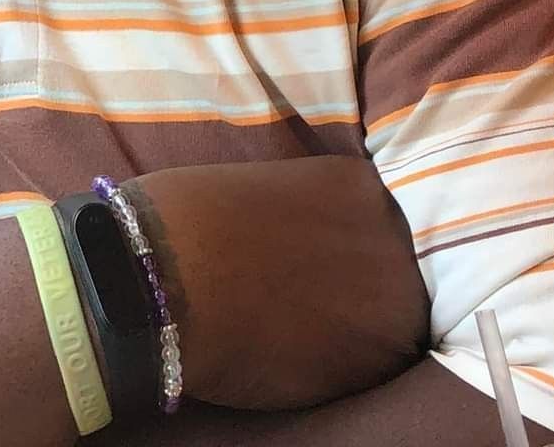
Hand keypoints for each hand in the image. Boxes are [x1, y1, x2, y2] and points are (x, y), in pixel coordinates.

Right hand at [126, 158, 428, 410]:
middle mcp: (390, 236)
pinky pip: (371, 368)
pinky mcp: (376, 364)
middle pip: (391, 271)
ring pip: (387, 325)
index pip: (373, 221)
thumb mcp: (262, 187)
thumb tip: (312, 236)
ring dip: (354, 331)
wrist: (162, 279)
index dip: (341, 246)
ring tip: (298, 329)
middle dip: (357, 287)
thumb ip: (305, 209)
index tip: (313, 261)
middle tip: (306, 298)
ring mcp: (391, 301)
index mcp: (358, 184)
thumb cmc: (190, 220)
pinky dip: (341, 367)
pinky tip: (295, 354)